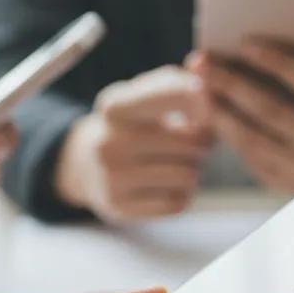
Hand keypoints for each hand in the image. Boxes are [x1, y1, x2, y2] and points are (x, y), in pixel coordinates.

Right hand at [55, 66, 212, 221]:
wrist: (87, 166)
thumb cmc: (132, 125)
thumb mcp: (144, 95)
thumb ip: (179, 85)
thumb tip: (205, 85)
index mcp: (114, 106)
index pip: (176, 95)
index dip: (203, 105)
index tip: (206, 113)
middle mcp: (108, 141)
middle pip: (191, 142)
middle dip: (200, 144)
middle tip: (188, 145)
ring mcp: (111, 178)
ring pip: (187, 175)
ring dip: (192, 171)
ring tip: (175, 164)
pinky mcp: (120, 208)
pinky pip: (178, 203)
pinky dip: (181, 195)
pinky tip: (165, 186)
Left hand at [188, 22, 293, 194]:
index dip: (276, 62)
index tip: (244, 42)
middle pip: (271, 111)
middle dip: (231, 84)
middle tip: (200, 61)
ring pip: (254, 140)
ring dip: (220, 113)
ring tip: (197, 88)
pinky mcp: (287, 188)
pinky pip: (250, 160)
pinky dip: (228, 136)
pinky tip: (210, 113)